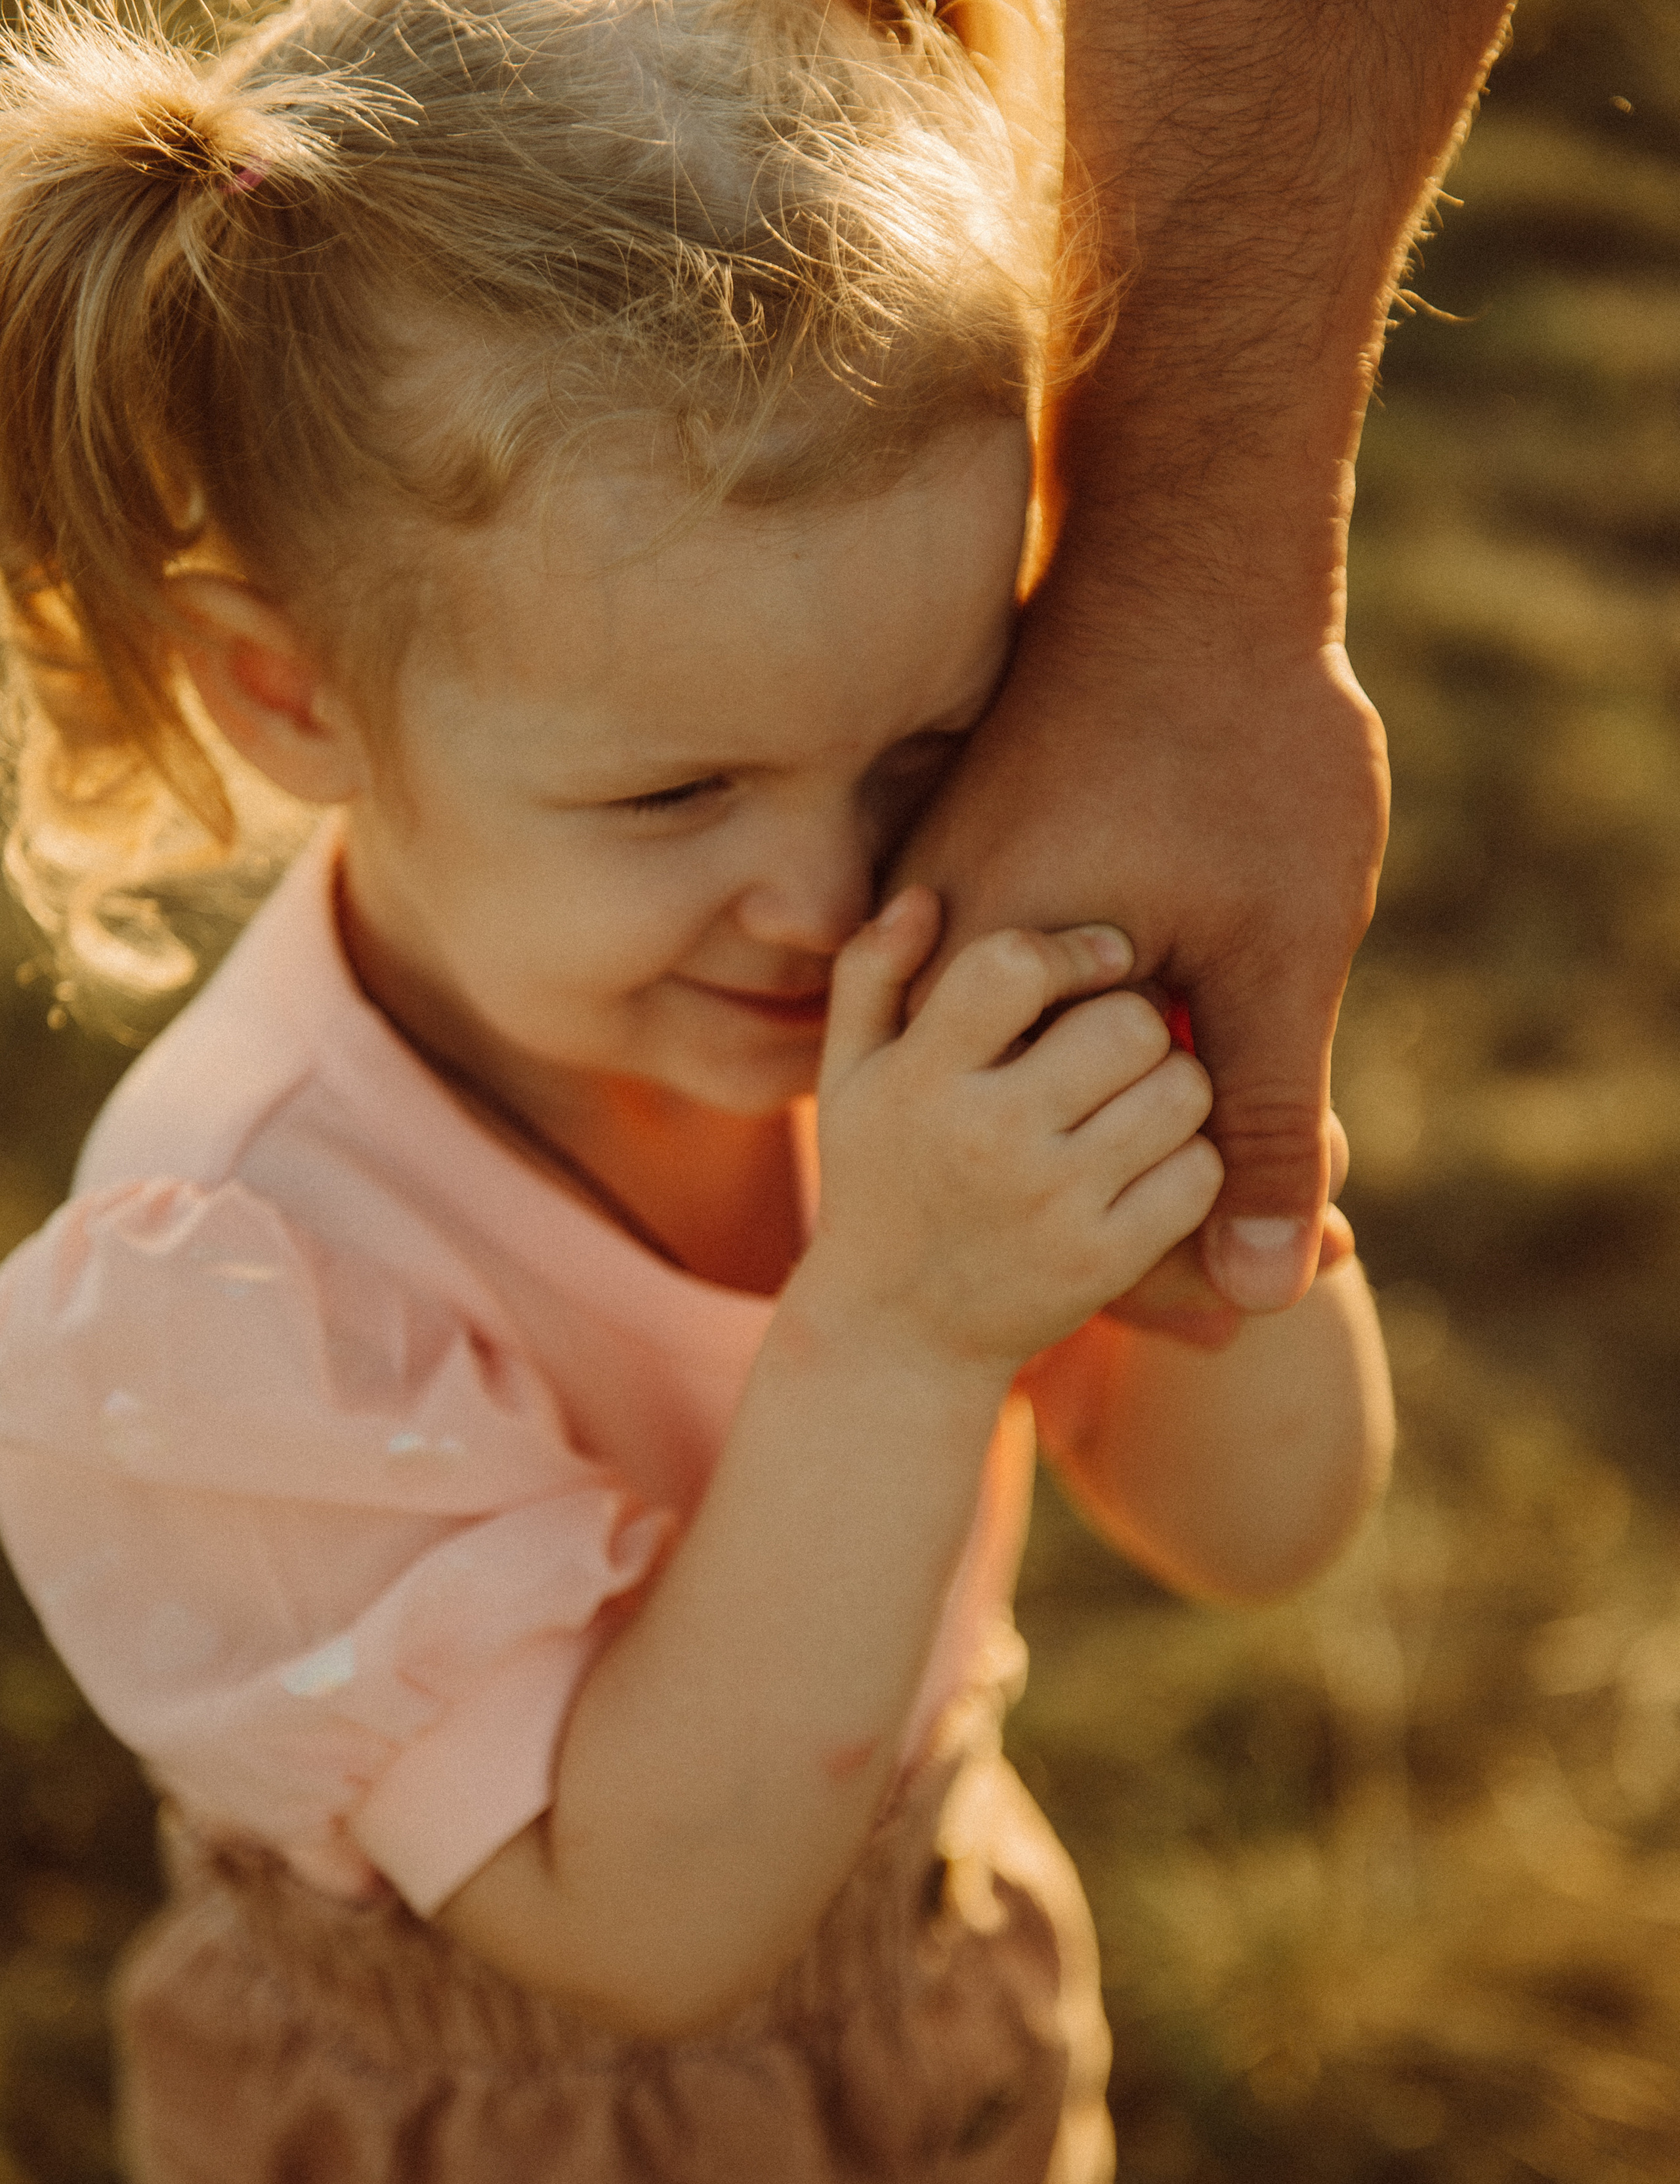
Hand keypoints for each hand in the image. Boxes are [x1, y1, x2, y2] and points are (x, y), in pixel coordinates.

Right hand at [806, 889, 1222, 1376]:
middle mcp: (984, 1136)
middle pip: (1128, 1023)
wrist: (894, 1337)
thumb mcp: (850, 1079)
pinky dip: (1195, 1161)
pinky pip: (1198, 1177)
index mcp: (921, 1076)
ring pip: (1181, 1095)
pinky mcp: (1100, 1262)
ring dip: (1179, 1085)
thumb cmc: (879, 1180)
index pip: (1013, 966)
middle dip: (1144, 1016)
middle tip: (1133, 1032)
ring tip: (1145, 1093)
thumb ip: (872, 978)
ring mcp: (1048, 1203)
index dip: (1077, 948)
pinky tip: (1157, 1159)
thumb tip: (923, 899)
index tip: (1108, 953)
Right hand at [897, 604, 1387, 1317]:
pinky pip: (1041, 1014)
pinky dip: (1131, 1038)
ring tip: (1274, 1078)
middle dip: (1180, 1175)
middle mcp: (936, 955)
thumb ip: (1261, 1124)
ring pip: (1052, 1077)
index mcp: (990, 982)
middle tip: (1321, 1186)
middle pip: (1054, 1135)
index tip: (1285, 1258)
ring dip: (1160, 1103)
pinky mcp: (971, 876)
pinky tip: (1210, 1014)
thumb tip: (1262, 1297)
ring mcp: (943, 907)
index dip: (1177, 1247)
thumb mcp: (1279, 953)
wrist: (1189, 560)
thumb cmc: (1241, 746)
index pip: (1063, 1176)